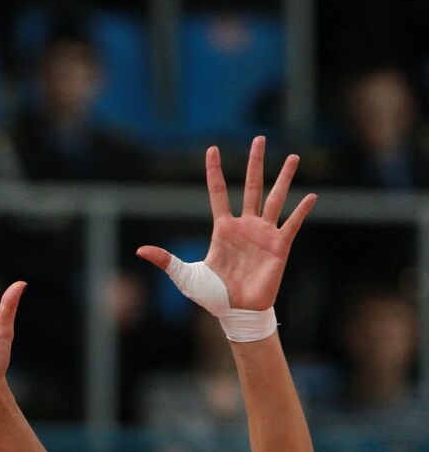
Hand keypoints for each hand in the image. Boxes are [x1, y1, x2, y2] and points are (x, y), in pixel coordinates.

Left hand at [137, 137, 316, 310]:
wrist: (237, 312)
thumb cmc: (212, 295)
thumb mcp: (185, 275)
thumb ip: (166, 260)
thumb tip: (139, 251)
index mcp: (222, 228)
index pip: (217, 192)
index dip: (215, 171)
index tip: (212, 148)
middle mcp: (245, 226)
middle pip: (251, 186)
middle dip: (255, 162)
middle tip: (259, 139)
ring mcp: (263, 234)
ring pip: (275, 198)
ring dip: (284, 178)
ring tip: (293, 157)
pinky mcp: (280, 246)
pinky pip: (292, 224)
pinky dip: (301, 210)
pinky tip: (311, 195)